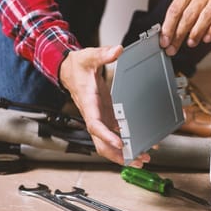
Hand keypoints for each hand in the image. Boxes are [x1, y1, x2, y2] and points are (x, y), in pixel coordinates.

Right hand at [59, 46, 149, 166]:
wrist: (69, 70)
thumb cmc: (77, 66)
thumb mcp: (89, 56)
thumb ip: (103, 54)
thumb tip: (117, 50)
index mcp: (89, 103)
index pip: (95, 125)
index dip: (106, 136)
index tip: (120, 143)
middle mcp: (93, 114)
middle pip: (101, 142)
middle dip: (117, 154)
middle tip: (137, 159)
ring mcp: (100, 117)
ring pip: (108, 142)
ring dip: (123, 152)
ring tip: (142, 157)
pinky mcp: (105, 116)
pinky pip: (114, 134)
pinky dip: (126, 141)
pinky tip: (140, 144)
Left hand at [160, 0, 210, 55]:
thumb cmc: (202, 6)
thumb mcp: (187, 6)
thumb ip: (177, 19)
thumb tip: (166, 38)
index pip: (175, 9)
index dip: (168, 27)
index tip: (165, 41)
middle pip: (188, 15)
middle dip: (179, 34)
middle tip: (174, 46)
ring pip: (204, 17)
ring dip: (195, 33)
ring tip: (190, 43)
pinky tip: (206, 38)